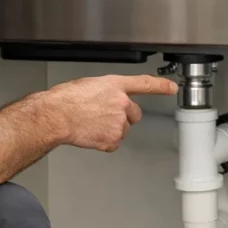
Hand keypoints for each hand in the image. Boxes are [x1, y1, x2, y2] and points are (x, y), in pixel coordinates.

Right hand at [41, 74, 177, 151]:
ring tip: (92, 123)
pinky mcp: (113, 139)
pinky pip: (114, 143)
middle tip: (104, 116)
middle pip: (135, 114)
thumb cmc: (67, 100)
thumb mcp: (90, 85)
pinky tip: (91, 133)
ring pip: (123, 129)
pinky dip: (104, 141)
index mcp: (115, 85)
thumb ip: (107, 92)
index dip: (161, 86)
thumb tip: (108, 99)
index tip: (171, 88)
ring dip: (111, 129)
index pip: (144, 84)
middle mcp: (121, 102)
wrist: (56, 116)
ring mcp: (119, 122)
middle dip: (124, 117)